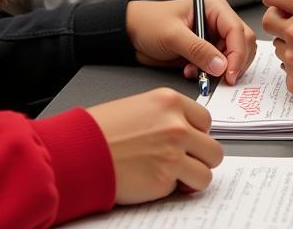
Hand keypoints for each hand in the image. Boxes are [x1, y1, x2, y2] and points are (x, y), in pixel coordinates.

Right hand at [86, 88, 222, 204]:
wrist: (79, 151)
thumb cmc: (102, 130)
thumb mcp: (141, 107)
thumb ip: (168, 116)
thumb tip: (187, 133)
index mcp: (171, 102)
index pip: (206, 120)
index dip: (198, 135)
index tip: (190, 143)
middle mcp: (177, 125)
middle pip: (213, 148)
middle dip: (201, 159)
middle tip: (186, 163)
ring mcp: (173, 153)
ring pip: (207, 172)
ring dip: (193, 178)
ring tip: (175, 177)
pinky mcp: (164, 179)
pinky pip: (184, 188)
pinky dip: (174, 190)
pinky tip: (157, 182)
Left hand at [125, 0, 256, 84]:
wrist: (130, 34)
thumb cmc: (149, 24)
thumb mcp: (172, 36)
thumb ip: (197, 50)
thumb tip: (221, 66)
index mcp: (215, 8)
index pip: (238, 31)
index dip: (238, 54)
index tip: (230, 75)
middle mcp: (219, 21)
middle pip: (243, 44)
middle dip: (233, 63)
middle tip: (219, 80)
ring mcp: (214, 37)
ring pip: (234, 57)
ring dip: (221, 70)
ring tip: (198, 74)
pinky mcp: (207, 52)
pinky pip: (220, 66)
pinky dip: (211, 74)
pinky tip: (192, 73)